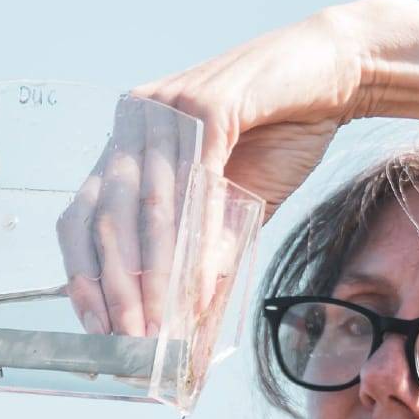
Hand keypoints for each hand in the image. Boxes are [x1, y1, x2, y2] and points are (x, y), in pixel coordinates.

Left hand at [58, 4, 373, 337]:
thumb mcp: (236, 209)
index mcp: (129, 142)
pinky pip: (194, 181)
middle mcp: (136, 120)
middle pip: (108, 214)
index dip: (85, 274)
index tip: (96, 327)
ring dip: (155, 273)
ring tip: (162, 325)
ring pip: (148, 204)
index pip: (85, 215)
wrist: (334, 76)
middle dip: (120, 288)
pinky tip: (198, 282)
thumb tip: (186, 320)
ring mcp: (167, 107)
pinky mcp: (209, 103)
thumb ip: (205, 254)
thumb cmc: (281, 137)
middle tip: (133, 342)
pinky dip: (197, 237)